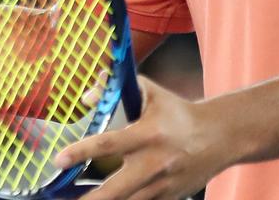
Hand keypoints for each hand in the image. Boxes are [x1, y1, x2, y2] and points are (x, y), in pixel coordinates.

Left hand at [55, 76, 233, 199]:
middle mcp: (155, 162)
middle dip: (91, 199)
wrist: (221, 136)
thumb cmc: (179, 113)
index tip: (58, 160)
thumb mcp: (151, 93)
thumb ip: (117, 89)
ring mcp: (163, 184)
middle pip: (117, 189)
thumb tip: (86, 97)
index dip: (81, 152)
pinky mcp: (170, 197)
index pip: (109, 143)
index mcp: (148, 133)